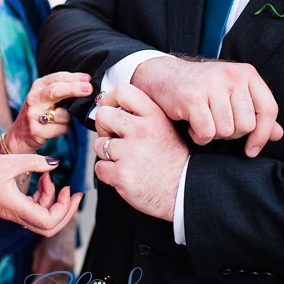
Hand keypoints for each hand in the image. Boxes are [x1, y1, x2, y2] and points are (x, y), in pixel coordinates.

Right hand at [0, 153, 83, 237]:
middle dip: (66, 211)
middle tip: (74, 192)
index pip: (48, 222)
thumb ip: (35, 162)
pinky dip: (42, 196)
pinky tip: (41, 178)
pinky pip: (33, 208)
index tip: (69, 189)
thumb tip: (56, 163)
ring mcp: (12, 212)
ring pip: (41, 217)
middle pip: (48, 227)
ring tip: (48, 175)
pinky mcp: (10, 206)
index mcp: (15, 208)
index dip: (64, 209)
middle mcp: (15, 215)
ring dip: (52, 198)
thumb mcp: (9, 161)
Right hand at [6, 72, 91, 152]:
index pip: (57, 78)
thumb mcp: (45, 97)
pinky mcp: (36, 131)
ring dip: (69, 117)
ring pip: (63, 114)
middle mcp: (34, 99)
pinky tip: (59, 128)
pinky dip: (66, 128)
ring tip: (63, 119)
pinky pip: (62, 128)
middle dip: (73, 88)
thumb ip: (61, 90)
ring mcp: (33, 115)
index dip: (74, 77)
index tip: (88, 78)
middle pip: (55, 91)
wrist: (18, 136)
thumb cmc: (38, 114)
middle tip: (88, 88)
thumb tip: (86, 84)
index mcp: (38, 87)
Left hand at [21, 216, 76, 283]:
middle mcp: (60, 265)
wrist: (65, 230)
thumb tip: (34, 280)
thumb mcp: (36, 250)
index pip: (39, 281)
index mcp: (49, 259)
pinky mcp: (71, 267)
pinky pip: (62, 282)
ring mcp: (68, 267)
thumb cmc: (47, 239)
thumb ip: (35, 266)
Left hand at [93, 84, 188, 221]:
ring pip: (99, 144)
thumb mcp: (165, 129)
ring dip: (107, 155)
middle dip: (104, 129)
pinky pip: (99, 167)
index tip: (111, 110)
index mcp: (154, 116)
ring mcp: (131, 152)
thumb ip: (143, 116)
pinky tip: (124, 175)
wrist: (184, 192)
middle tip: (114, 140)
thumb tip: (112, 106)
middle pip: (103, 115)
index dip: (110, 99)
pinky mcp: (122, 174)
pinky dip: (107, 174)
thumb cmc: (172, 162)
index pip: (123, 91)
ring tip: (125, 161)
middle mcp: (142, 130)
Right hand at [131, 56, 282, 154]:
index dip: (263, 134)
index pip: (269, 109)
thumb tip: (279, 134)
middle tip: (217, 124)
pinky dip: (200, 137)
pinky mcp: (192, 97)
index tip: (252, 149)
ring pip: (226, 131)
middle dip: (231, 133)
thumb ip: (256, 113)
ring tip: (204, 122)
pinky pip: (207, 132)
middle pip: (246, 125)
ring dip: (214, 135)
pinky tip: (193, 126)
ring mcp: (211, 85)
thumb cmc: (203, 89)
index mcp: (246, 73)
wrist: (164, 76)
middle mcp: (231, 76)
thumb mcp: (232, 95)